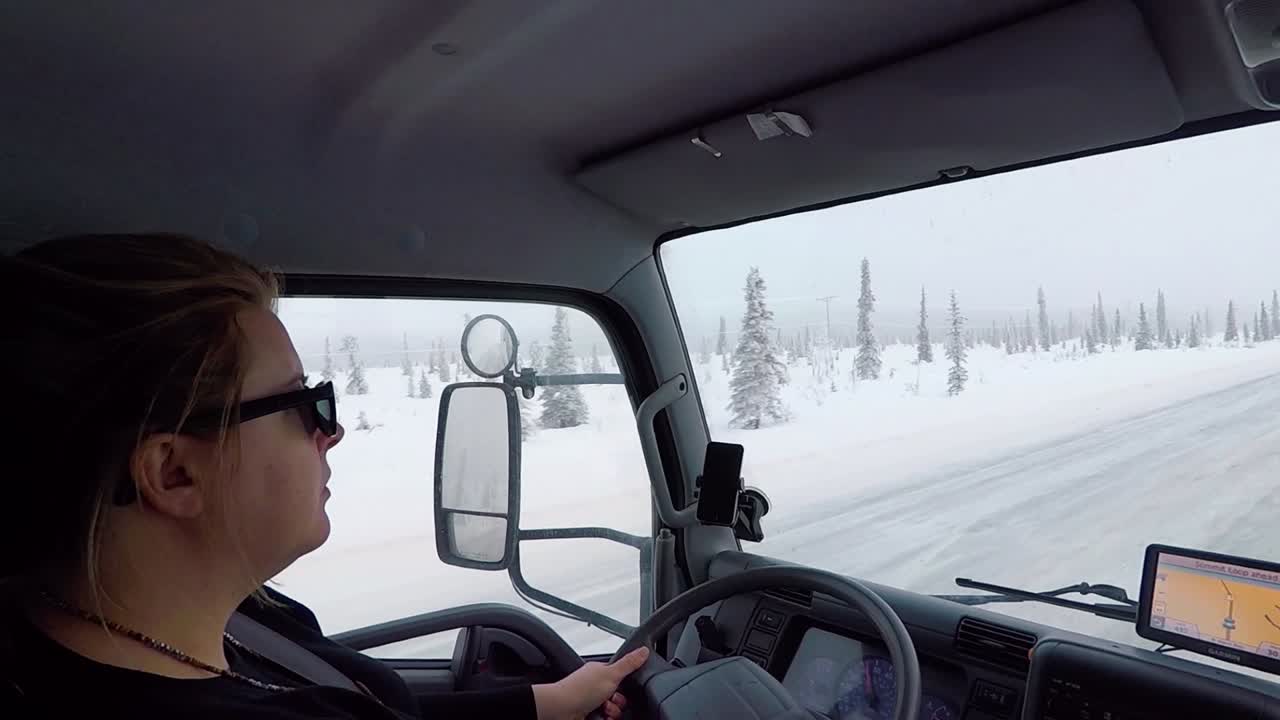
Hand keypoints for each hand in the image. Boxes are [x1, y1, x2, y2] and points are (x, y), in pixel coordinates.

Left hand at [533, 646, 649, 719]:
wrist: (562, 709)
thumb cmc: (580, 689)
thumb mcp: (611, 674)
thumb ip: (629, 664)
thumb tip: (644, 650)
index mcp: (600, 673)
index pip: (621, 680)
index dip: (624, 687)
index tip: (621, 689)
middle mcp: (595, 687)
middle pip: (618, 698)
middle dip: (617, 703)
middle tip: (609, 700)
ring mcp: (591, 702)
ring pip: (613, 711)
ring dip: (611, 713)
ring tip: (602, 711)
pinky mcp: (589, 715)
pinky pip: (605, 719)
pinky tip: (598, 717)